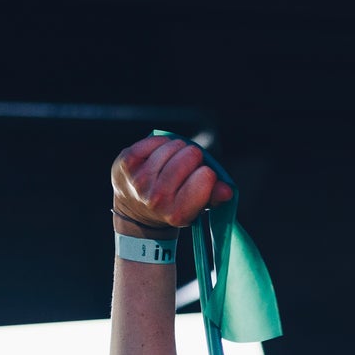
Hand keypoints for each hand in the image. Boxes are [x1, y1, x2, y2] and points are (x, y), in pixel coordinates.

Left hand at [110, 136, 232, 229]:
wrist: (134, 211)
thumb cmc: (172, 205)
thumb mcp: (196, 207)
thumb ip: (214, 197)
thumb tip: (227, 189)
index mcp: (178, 213)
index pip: (206, 177)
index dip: (207, 174)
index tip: (200, 179)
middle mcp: (157, 199)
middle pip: (190, 156)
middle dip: (193, 158)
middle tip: (185, 168)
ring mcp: (140, 180)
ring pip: (173, 145)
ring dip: (177, 149)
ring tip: (172, 162)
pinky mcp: (127, 162)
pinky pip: (155, 140)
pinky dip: (161, 143)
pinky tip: (158, 155)